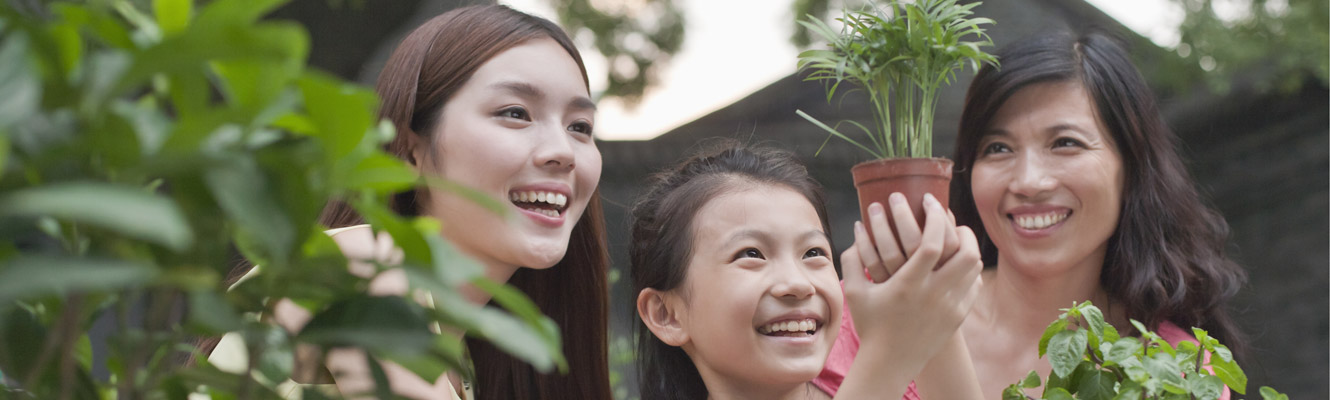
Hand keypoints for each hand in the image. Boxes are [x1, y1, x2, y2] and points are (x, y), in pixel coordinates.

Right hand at [841, 192, 983, 375]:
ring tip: (953, 235)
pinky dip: (968, 268)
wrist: (890, 362)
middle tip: (946, 218)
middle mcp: (934, 295)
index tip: (927, 201)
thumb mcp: (855, 292)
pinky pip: (974, 284)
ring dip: (966, 245)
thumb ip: (853, 260)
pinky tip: (955, 262)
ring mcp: (950, 306)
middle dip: (959, 228)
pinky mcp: (958, 315)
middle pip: (965, 252)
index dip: (934, 217)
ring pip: (974, 266)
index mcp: (908, 285)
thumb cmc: (871, 325)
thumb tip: (857, 230)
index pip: (932, 244)